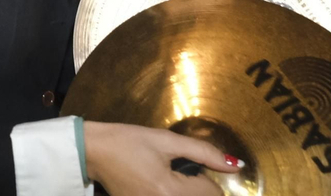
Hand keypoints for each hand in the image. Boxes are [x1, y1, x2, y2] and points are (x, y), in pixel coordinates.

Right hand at [83, 122, 234, 195]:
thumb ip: (204, 153)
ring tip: (168, 179)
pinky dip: (172, 195)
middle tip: (178, 171)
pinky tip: (157, 185)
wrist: (94, 152)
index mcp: (171, 191)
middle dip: (198, 188)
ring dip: (186, 193)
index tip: (186, 164)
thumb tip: (236, 166)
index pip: (212, 192)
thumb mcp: (167, 140)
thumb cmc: (128, 141)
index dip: (206, 175)